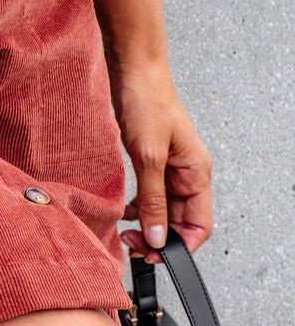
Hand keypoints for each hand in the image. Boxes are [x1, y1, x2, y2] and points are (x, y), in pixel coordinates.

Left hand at [111, 61, 213, 262]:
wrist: (133, 70)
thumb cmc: (147, 102)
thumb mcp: (148, 156)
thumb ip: (154, 200)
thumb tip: (157, 237)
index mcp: (197, 172)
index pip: (200, 225)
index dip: (179, 246)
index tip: (154, 256)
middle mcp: (189, 172)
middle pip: (181, 221)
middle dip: (159, 237)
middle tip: (132, 245)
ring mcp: (171, 166)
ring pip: (165, 209)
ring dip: (148, 223)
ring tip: (126, 231)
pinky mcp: (154, 159)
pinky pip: (153, 193)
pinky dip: (141, 206)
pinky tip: (125, 210)